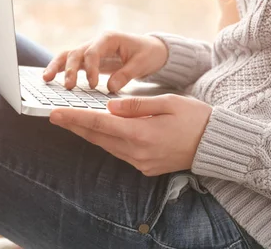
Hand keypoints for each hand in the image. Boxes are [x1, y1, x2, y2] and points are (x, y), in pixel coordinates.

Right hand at [43, 31, 168, 90]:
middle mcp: (96, 42)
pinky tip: (49, 79)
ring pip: (68, 55)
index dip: (91, 68)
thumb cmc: (148, 54)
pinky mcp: (88, 60)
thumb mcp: (142, 63)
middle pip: (76, 52)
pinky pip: (70, 63)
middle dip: (70, 69)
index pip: (93, 51)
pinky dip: (59, 69)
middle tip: (69, 86)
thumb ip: (126, 74)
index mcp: (109, 38)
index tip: (93, 85)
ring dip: (57, 66)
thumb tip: (110, 87)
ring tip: (47, 79)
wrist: (151, 50)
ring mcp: (90, 50)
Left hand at [49, 94, 212, 175]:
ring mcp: (141, 163)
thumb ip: (136, 105)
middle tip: (56, 116)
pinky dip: (107, 141)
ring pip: (107, 147)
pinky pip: (120, 153)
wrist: (215, 144)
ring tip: (73, 122)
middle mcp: (138, 152)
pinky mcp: (146, 167)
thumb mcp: (168, 102)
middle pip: (98, 138)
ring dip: (90, 134)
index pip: (99, 124)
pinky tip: (101, 132)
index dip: (74, 118)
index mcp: (141, 133)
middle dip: (76, 126)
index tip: (55, 114)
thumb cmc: (194, 117)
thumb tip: (109, 108)